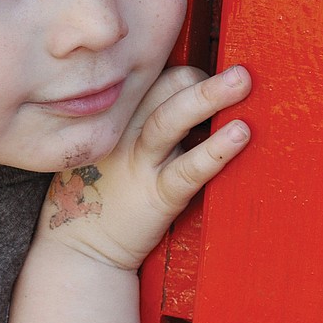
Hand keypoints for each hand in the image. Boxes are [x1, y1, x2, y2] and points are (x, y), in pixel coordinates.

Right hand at [42, 64, 251, 270]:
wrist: (80, 249)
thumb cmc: (101, 194)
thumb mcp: (107, 146)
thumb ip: (137, 121)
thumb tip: (190, 99)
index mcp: (114, 116)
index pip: (150, 77)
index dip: (185, 73)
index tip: (210, 78)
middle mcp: (123, 132)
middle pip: (161, 87)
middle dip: (200, 77)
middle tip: (239, 74)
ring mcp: (138, 164)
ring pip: (171, 118)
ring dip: (210, 96)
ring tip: (242, 80)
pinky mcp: (156, 196)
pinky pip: (188, 169)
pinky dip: (215, 150)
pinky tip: (240, 134)